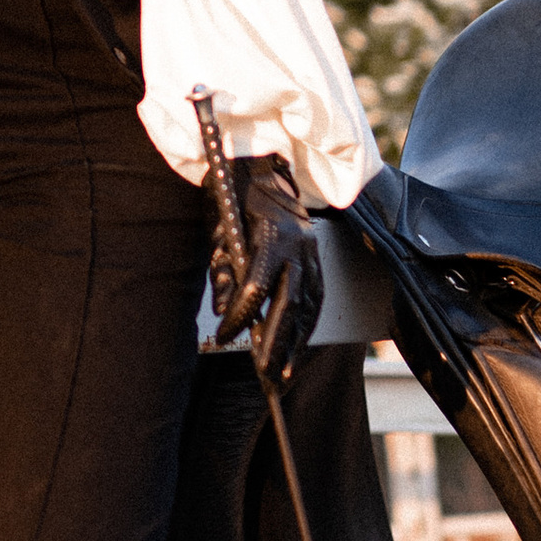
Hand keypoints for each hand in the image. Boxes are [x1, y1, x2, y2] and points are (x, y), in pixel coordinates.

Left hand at [213, 152, 323, 387]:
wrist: (265, 168)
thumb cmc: (236, 199)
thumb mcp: (220, 229)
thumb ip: (222, 269)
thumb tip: (223, 310)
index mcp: (272, 236)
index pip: (257, 286)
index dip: (241, 315)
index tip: (225, 335)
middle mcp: (300, 246)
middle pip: (290, 303)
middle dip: (277, 341)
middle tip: (265, 372)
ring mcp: (314, 253)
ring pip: (310, 306)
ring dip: (298, 342)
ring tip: (286, 372)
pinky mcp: (319, 259)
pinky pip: (318, 299)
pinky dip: (309, 326)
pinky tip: (300, 348)